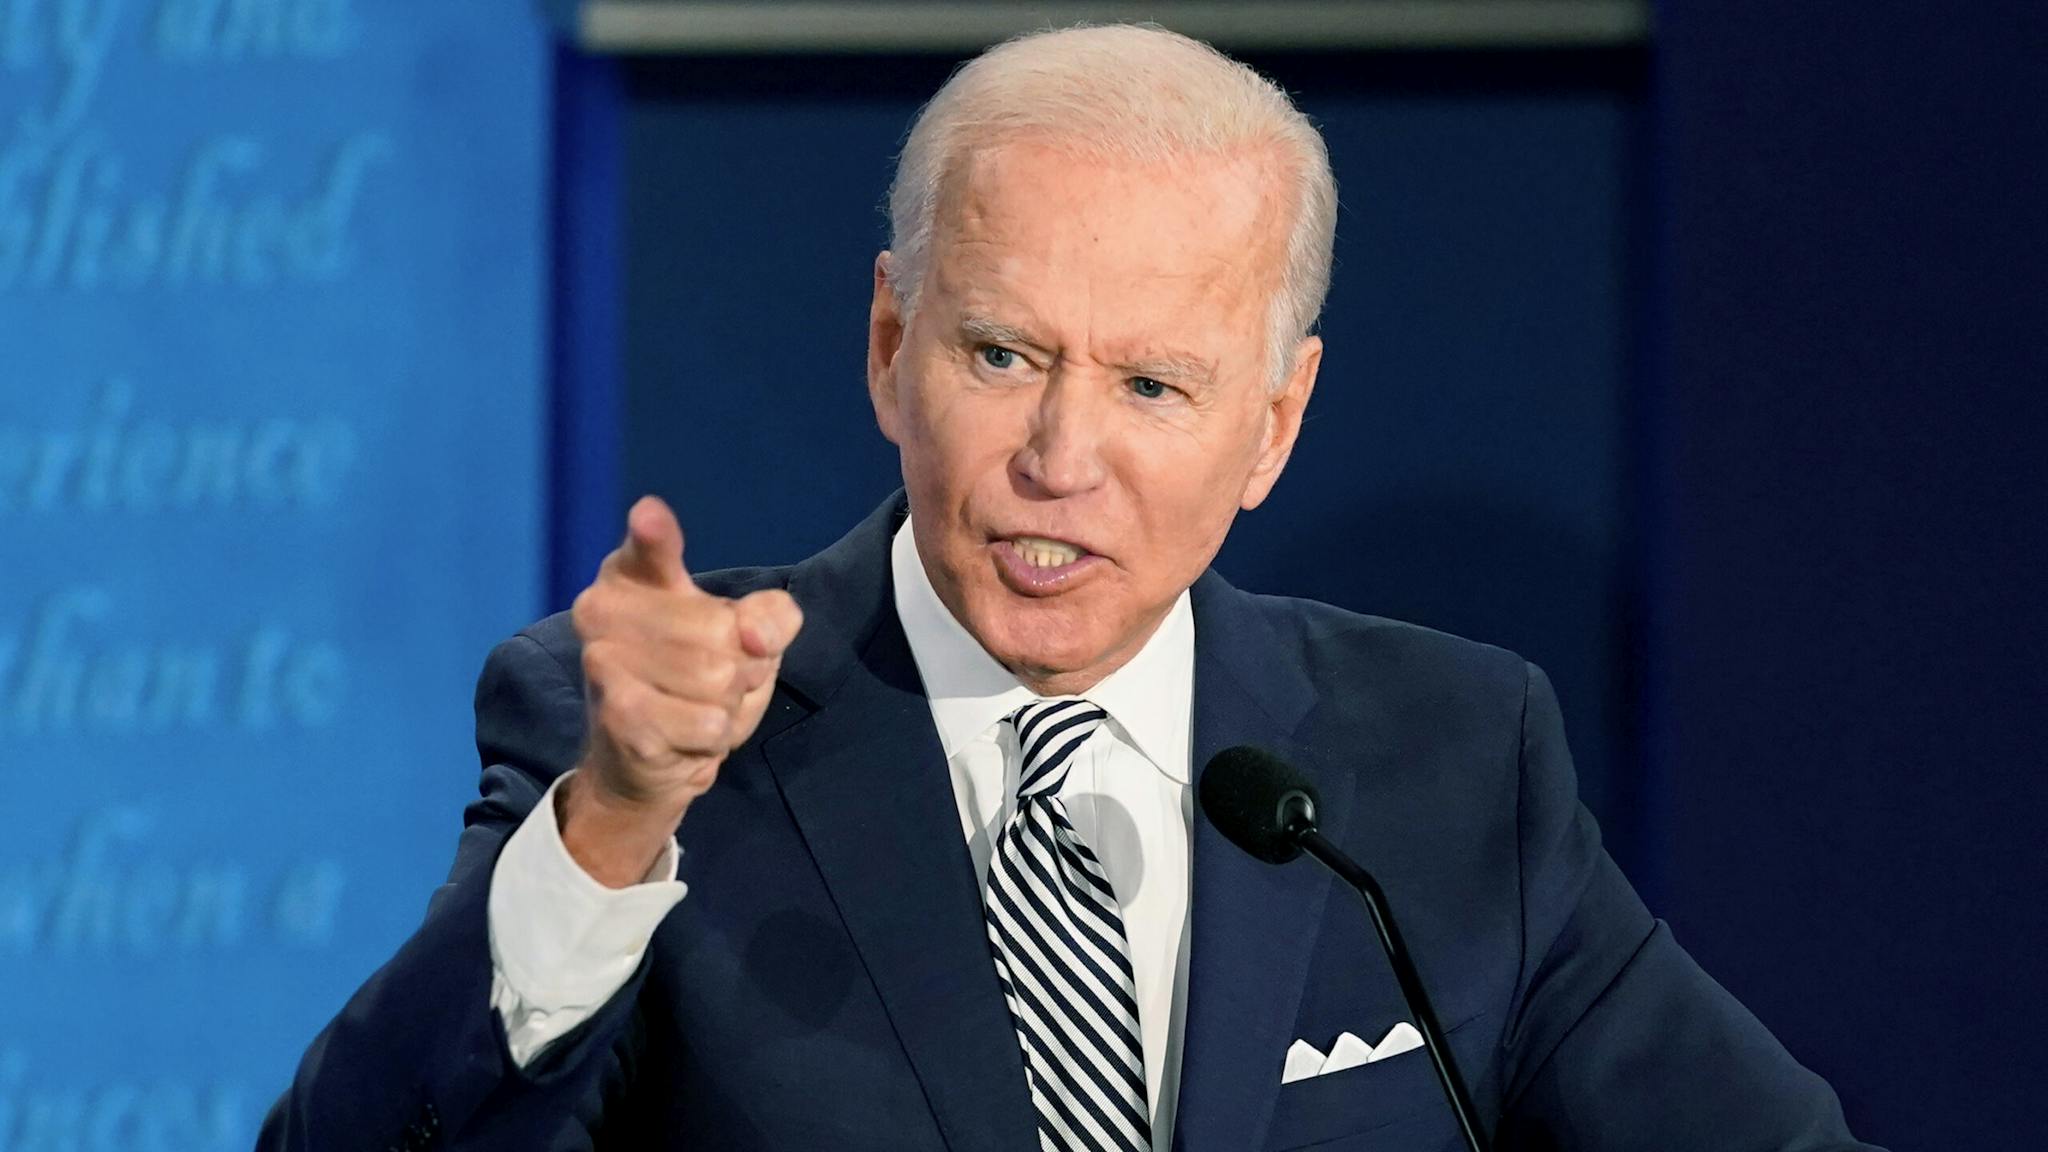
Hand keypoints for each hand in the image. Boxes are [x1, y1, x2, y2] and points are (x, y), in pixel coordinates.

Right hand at [559, 495, 802, 885]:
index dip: (654, 533)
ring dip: (727, 704)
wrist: (642, 761)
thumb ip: (772, 617)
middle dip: (740, 666)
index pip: (649, 547)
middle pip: (723, 630)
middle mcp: (602, 608)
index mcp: (632, 573)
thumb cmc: (696, 683)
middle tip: (714, 682)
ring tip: (697, 707)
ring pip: (718, 678)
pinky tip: (685, 736)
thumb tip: (755, 632)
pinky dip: (714, 737)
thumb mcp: (749, 638)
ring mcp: (604, 662)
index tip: (650, 516)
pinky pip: (708, 722)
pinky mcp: (619, 715)